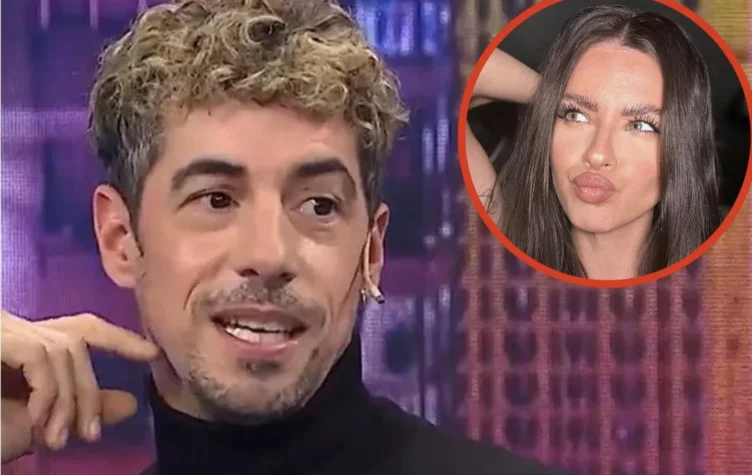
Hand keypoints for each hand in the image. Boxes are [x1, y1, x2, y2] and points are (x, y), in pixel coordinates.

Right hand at [1, 309, 158, 463]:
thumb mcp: (37, 423)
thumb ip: (81, 409)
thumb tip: (130, 403)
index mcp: (27, 348)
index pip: (83, 329)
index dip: (118, 337)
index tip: (152, 352)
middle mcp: (14, 330)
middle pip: (76, 341)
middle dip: (89, 389)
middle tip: (89, 435)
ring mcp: (2, 331)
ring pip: (63, 350)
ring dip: (68, 399)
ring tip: (57, 438)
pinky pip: (40, 356)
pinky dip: (48, 390)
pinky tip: (40, 420)